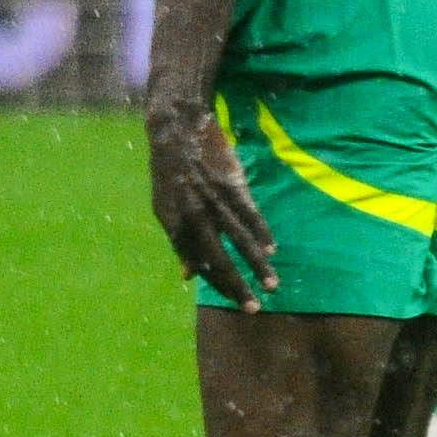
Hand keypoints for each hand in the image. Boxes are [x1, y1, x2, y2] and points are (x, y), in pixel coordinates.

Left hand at [149, 105, 275, 309]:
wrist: (177, 128)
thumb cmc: (171, 173)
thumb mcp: (166, 208)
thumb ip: (179, 242)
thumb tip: (187, 276)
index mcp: (174, 223)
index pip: (198, 263)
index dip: (216, 283)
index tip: (234, 299)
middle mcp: (192, 215)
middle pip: (218, 259)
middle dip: (236, 286)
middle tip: (253, 309)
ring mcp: (212, 199)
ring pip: (239, 240)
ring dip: (256, 265)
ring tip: (271, 284)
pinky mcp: (230, 183)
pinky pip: (249, 214)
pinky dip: (261, 233)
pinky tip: (271, 249)